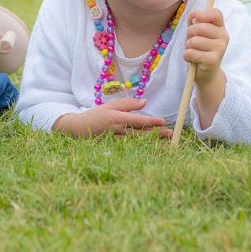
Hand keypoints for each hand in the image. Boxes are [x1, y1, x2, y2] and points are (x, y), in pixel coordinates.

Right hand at [53, 98, 171, 138]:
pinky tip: (152, 149)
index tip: (162, 121)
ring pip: (138, 142)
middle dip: (157, 134)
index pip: (137, 120)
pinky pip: (132, 147)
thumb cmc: (97, 115)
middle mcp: (119, 131)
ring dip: (153, 143)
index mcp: (117, 119)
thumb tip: (145, 102)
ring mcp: (117, 141)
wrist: (79, 130)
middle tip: (171, 134)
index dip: (151, 121)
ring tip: (166, 144)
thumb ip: (129, 104)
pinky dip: (143, 148)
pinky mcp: (116, 147)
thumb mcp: (112, 105)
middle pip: (141, 133)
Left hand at [184, 8, 227, 86]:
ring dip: (188, 46)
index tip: (196, 20)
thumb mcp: (196, 33)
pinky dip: (187, 56)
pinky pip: (191, 53)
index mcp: (220, 28)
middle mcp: (223, 37)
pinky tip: (193, 59)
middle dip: (189, 34)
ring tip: (194, 51)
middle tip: (192, 42)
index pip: (216, 13)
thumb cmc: (200, 50)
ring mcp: (220, 48)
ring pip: (194, 41)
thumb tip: (194, 13)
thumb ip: (194, 21)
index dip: (203, 14)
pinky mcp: (212, 60)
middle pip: (200, 26)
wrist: (206, 73)